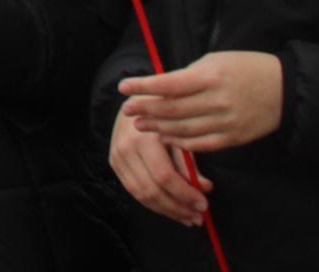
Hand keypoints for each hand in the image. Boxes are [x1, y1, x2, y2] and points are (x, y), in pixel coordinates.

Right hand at [110, 97, 212, 226]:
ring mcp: (116, 156)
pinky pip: (134, 191)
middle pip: (152, 190)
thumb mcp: (179, 130)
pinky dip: (154, 203)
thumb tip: (204, 187)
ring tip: (187, 217)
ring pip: (141, 195)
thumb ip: (189, 160)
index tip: (204, 204)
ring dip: (167, 211)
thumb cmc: (162, 113)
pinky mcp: (114, 163)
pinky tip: (171, 208)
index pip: (164, 176)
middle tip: (198, 217)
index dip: (185, 194)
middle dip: (177, 208)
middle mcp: (125, 148)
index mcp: (143, 137)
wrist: (134, 100)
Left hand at [120, 50, 282, 153]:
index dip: (143, 87)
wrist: (285, 90)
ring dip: (158, 127)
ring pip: (184, 129)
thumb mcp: (214, 61)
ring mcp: (226, 122)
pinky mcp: (234, 138)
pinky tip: (165, 138)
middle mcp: (217, 101)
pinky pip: (202, 144)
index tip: (124, 87)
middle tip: (126, 110)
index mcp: (210, 77)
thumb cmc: (245, 68)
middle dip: (145, 109)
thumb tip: (159, 86)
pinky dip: (181, 142)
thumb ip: (188, 75)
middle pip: (172, 109)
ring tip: (140, 124)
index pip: (168, 83)